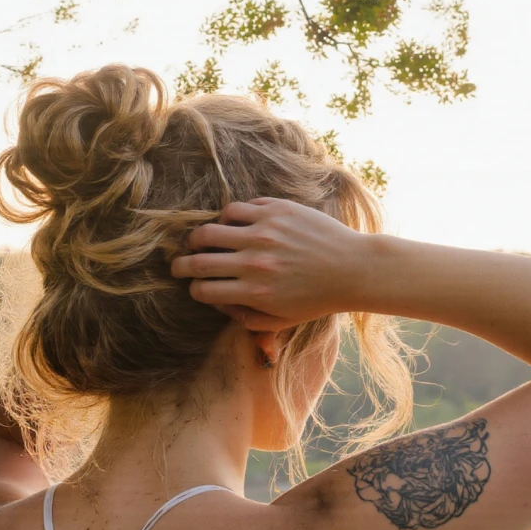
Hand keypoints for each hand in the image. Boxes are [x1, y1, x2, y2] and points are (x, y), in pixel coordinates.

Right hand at [169, 198, 371, 329]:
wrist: (352, 268)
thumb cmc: (317, 299)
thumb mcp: (282, 320)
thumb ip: (246, 318)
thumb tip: (217, 303)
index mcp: (255, 292)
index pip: (204, 289)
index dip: (193, 290)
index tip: (194, 287)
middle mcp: (255, 261)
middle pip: (199, 260)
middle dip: (182, 264)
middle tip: (177, 264)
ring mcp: (264, 232)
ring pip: (210, 230)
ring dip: (197, 238)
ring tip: (197, 241)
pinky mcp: (276, 210)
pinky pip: (236, 209)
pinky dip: (227, 218)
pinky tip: (229, 225)